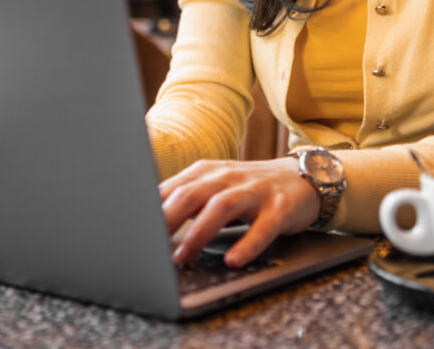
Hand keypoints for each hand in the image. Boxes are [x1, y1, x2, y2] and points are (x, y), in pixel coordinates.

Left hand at [159, 157, 321, 267]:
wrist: (302, 178)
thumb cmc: (249, 189)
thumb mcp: (214, 188)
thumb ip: (185, 200)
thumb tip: (147, 222)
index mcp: (205, 173)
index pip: (170, 189)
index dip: (149, 210)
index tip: (131, 231)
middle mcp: (227, 178)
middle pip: (190, 194)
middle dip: (166, 219)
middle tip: (147, 246)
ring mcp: (254, 191)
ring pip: (221, 207)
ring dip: (198, 233)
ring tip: (182, 257)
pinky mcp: (279, 208)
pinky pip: (263, 227)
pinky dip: (247, 244)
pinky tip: (234, 259)